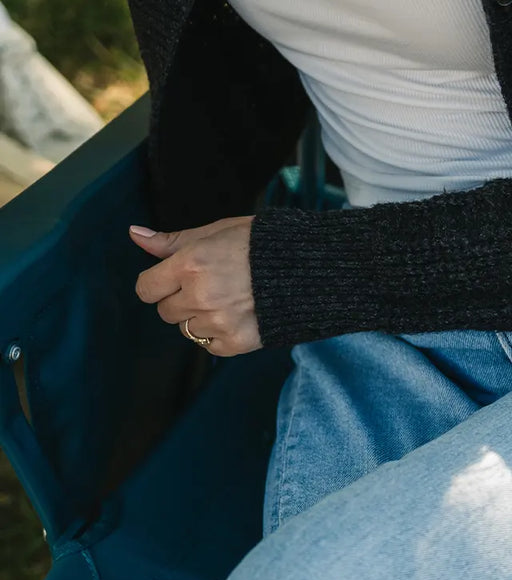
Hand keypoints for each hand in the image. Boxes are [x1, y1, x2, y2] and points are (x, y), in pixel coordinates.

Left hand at [129, 216, 261, 356]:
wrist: (307, 269)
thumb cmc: (260, 245)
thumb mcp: (215, 233)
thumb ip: (173, 241)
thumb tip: (135, 235)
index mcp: (190, 264)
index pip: (147, 289)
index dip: (157, 285)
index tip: (171, 282)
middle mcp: (200, 295)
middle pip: (166, 312)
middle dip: (181, 300)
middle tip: (210, 288)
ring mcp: (218, 322)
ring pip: (188, 330)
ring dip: (201, 319)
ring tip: (228, 302)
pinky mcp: (237, 342)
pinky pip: (210, 347)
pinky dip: (219, 336)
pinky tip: (236, 318)